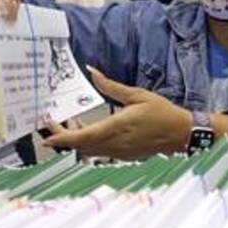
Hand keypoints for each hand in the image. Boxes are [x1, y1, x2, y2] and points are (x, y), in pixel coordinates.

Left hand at [43, 67, 191, 159]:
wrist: (180, 134)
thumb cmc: (161, 113)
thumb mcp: (136, 95)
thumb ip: (110, 86)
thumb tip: (92, 71)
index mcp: (115, 128)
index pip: (81, 137)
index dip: (61, 138)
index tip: (46, 136)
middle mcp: (114, 144)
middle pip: (80, 145)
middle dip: (63, 136)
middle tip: (51, 124)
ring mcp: (118, 152)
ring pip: (88, 150)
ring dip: (76, 139)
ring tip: (70, 122)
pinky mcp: (123, 155)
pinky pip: (99, 151)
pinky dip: (89, 142)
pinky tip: (89, 129)